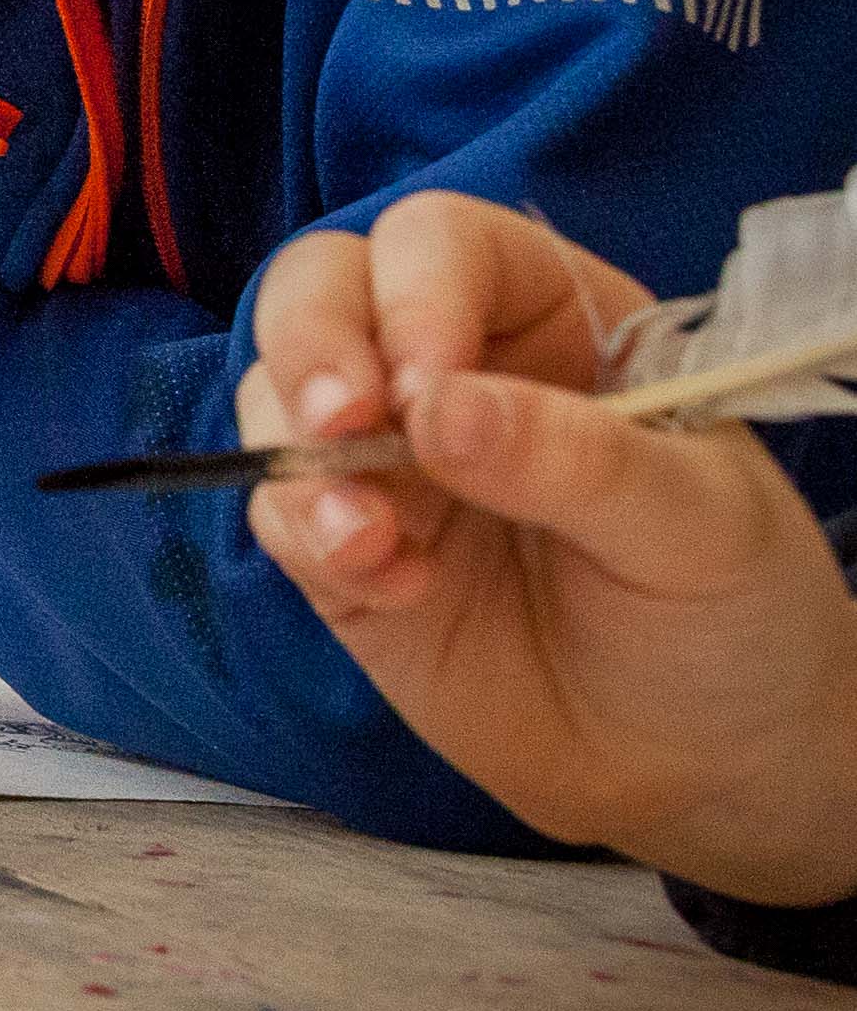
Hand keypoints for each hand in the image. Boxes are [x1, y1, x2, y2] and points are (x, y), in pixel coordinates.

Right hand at [242, 192, 856, 903]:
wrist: (708, 766)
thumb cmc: (736, 614)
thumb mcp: (699, 526)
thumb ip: (575, 459)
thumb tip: (434, 410)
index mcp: (555, 320)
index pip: (441, 245)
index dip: (415, 293)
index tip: (426, 388)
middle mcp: (452, 368)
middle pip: (323, 289)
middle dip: (312, 346)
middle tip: (336, 425)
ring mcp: (387, 461)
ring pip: (274, 395)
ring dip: (299, 458)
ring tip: (370, 544)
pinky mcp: (342, 552)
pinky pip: (277, 510)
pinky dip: (307, 538)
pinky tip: (391, 589)